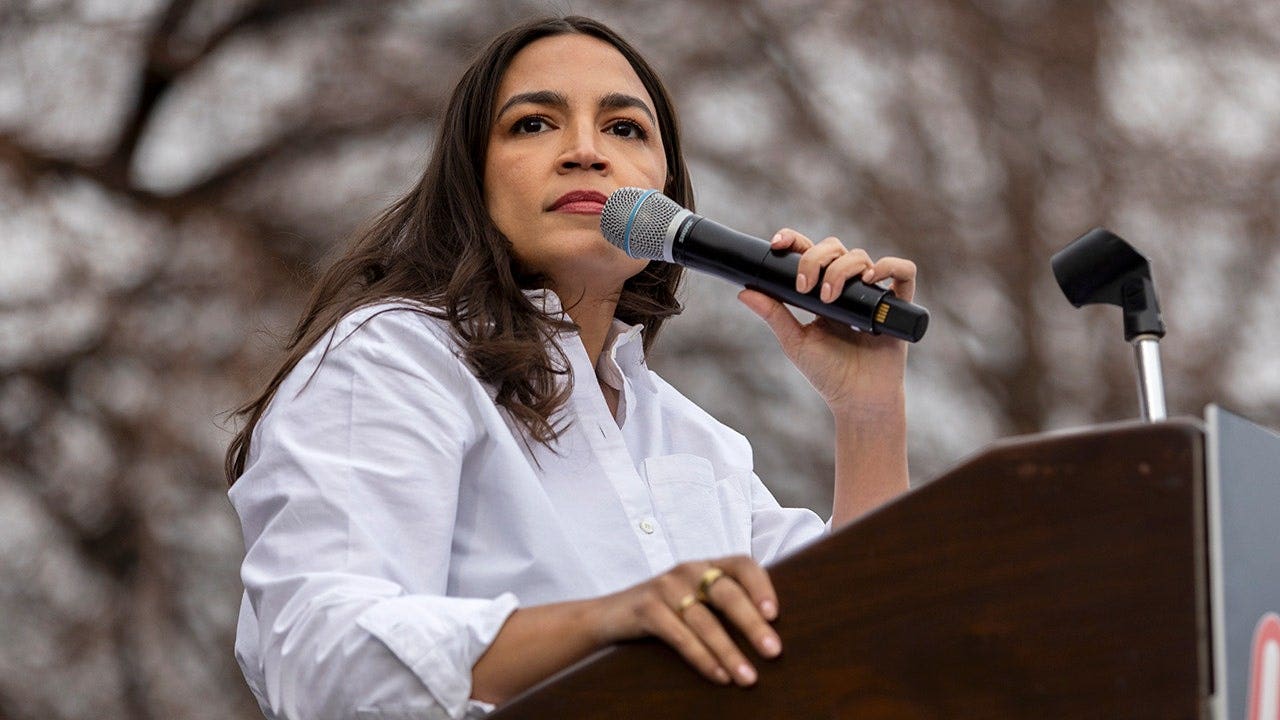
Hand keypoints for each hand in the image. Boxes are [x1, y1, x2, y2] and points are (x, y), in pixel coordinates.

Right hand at [589, 556, 781, 685]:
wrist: (608, 615)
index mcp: (706, 566)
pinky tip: (719, 676)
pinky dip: (702, 657)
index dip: (761, 586)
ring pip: (705, 620)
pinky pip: (680, 636)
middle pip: (728, 594)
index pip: (743, 565)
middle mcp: (688, 570)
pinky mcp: (647, 608)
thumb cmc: (663, 610)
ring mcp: (665, 587)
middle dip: (752, 624)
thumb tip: (770, 633)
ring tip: (748, 677)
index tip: (775, 614)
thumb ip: (723, 604)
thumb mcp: (694, 598)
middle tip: (773, 651)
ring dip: (730, 652)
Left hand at [737, 228, 916, 412]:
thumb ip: (774, 315)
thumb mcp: (795, 342)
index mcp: (821, 291)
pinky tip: (871, 280)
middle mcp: (848, 287)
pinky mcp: (897, 305)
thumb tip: (744, 292)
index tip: (777, 244)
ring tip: (829, 300)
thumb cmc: (828, 373)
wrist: (858, 400)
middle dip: (815, 259)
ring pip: (860, 257)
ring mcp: (873, 294)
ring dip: (841, 270)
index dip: (794, 240)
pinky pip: (904, 272)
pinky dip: (890, 267)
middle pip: (834, 248)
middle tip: (806, 288)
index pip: (809, 252)